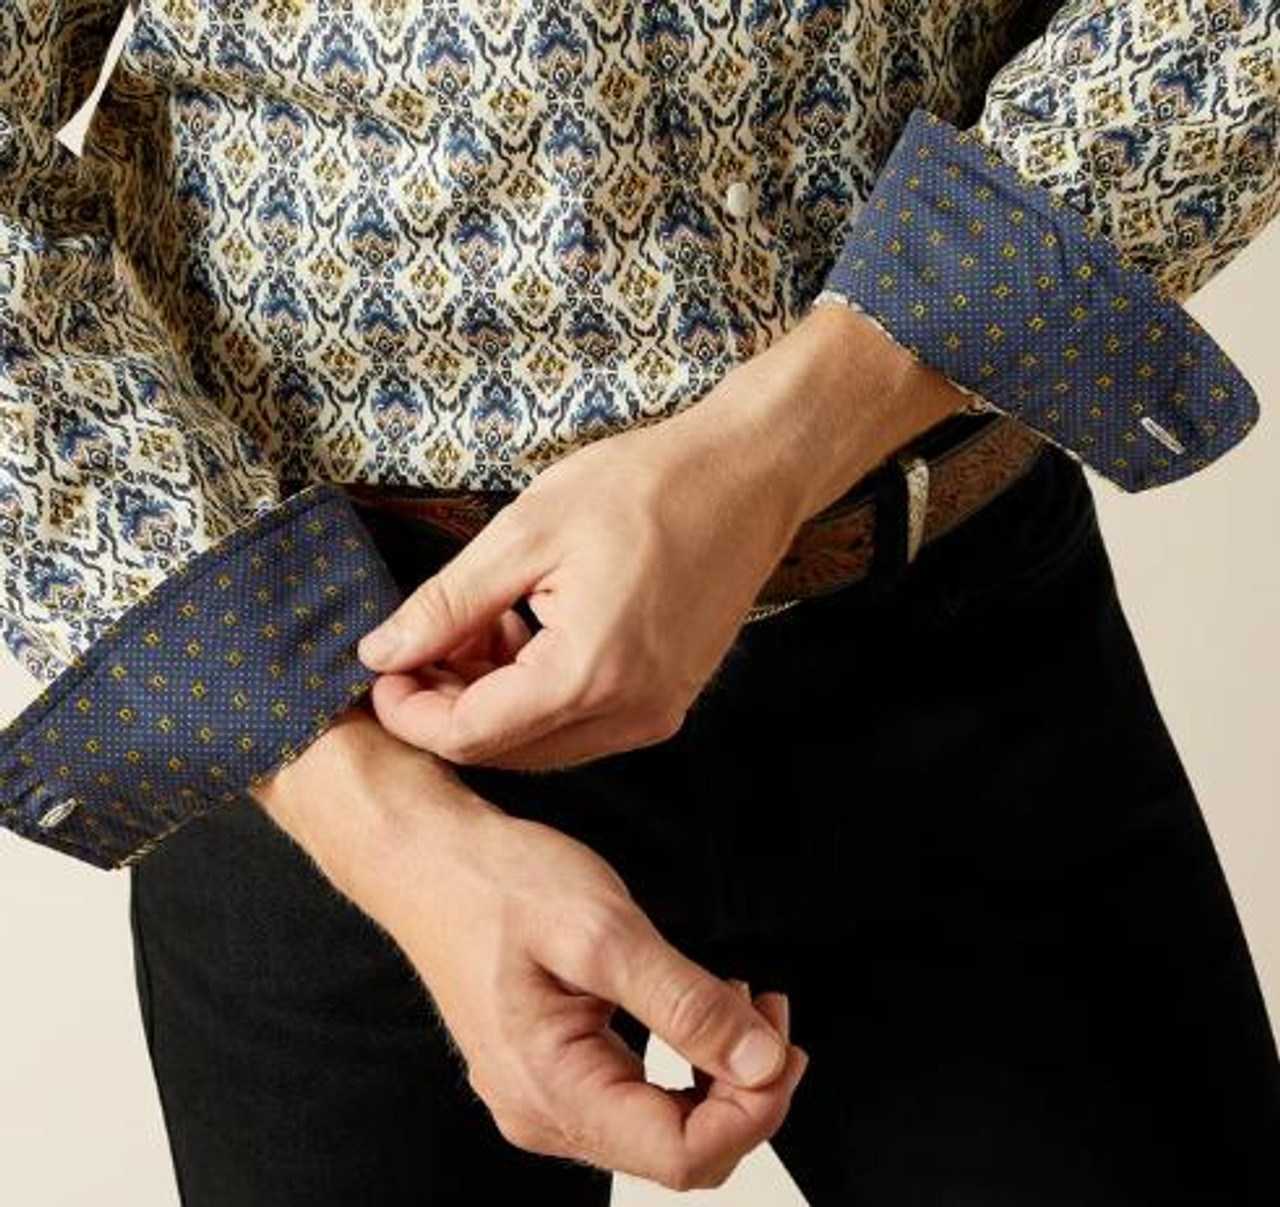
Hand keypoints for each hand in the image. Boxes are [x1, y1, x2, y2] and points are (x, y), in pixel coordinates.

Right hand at [251, 704, 807, 1190]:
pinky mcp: (547, 1072)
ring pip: (661, 1128)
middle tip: (773, 1011)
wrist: (428, 859)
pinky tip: (697, 1008)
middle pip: (679, 1150)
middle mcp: (543, 1114)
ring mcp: (541, 1099)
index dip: (756, 1110)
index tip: (783, 1040)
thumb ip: (684, 1003)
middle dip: (746, 1090)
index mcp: (553, 1090)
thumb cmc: (498, 884)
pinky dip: (684, 1064)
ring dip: (719, 1075)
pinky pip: (634, 1099)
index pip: (685, 1155)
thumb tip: (762, 1063)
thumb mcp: (601, 930)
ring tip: (743, 997)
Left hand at [354, 368, 804, 771]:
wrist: (746, 478)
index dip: (409, 711)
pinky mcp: (666, 702)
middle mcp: (627, 714)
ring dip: (490, 699)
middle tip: (426, 636)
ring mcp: (654, 714)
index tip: (382, 667)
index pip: (467, 736)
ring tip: (481, 621)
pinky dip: (536, 694)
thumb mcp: (525, 532)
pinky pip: (579, 725)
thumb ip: (447, 604)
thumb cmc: (643, 488)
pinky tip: (527, 633)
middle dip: (446, 703)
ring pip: (538, 743)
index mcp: (587, 675)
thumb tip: (381, 653)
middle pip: (501, 748)